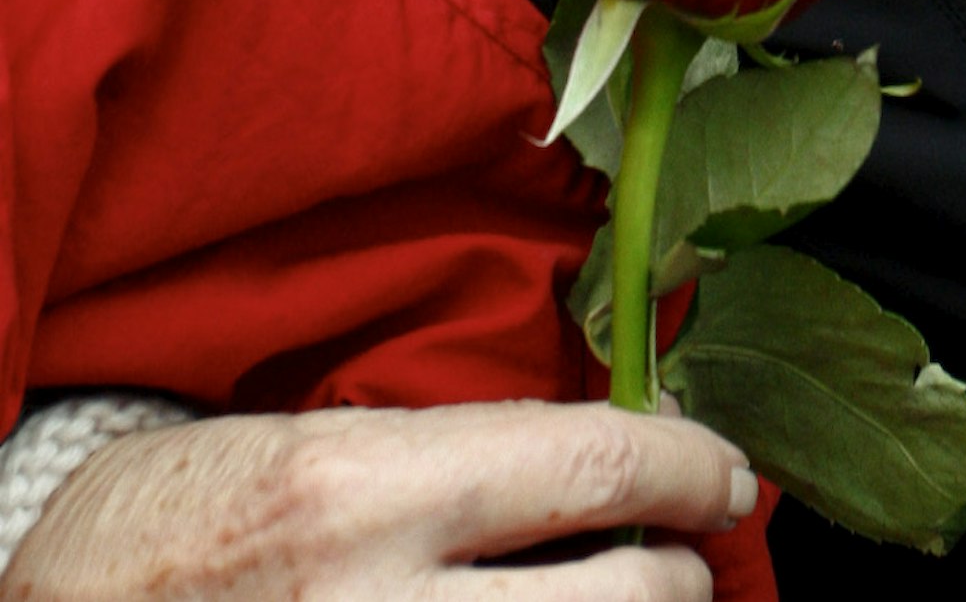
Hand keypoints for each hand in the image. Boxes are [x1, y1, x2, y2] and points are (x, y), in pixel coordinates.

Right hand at [0, 399, 756, 599]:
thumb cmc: (169, 534)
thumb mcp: (303, 449)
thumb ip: (442, 452)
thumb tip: (587, 456)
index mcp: (370, 492)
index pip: (596, 465)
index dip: (692, 465)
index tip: (724, 470)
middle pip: (630, 600)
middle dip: (685, 573)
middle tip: (688, 553)